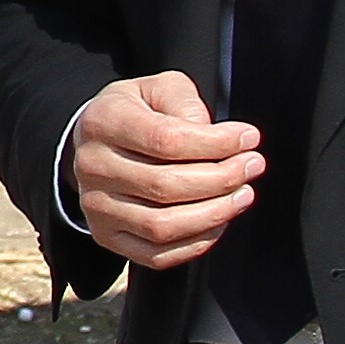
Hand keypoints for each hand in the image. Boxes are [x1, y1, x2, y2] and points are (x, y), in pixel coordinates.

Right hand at [65, 72, 263, 267]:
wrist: (98, 143)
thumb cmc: (136, 114)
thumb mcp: (158, 88)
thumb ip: (185, 102)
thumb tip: (210, 135)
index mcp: (103, 122)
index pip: (166, 140)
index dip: (216, 143)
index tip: (248, 139)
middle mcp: (92, 167)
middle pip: (166, 186)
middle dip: (223, 178)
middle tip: (252, 165)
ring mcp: (96, 207)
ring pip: (162, 226)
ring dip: (215, 213)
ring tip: (242, 194)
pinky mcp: (106, 236)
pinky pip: (157, 255)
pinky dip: (196, 243)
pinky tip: (218, 221)